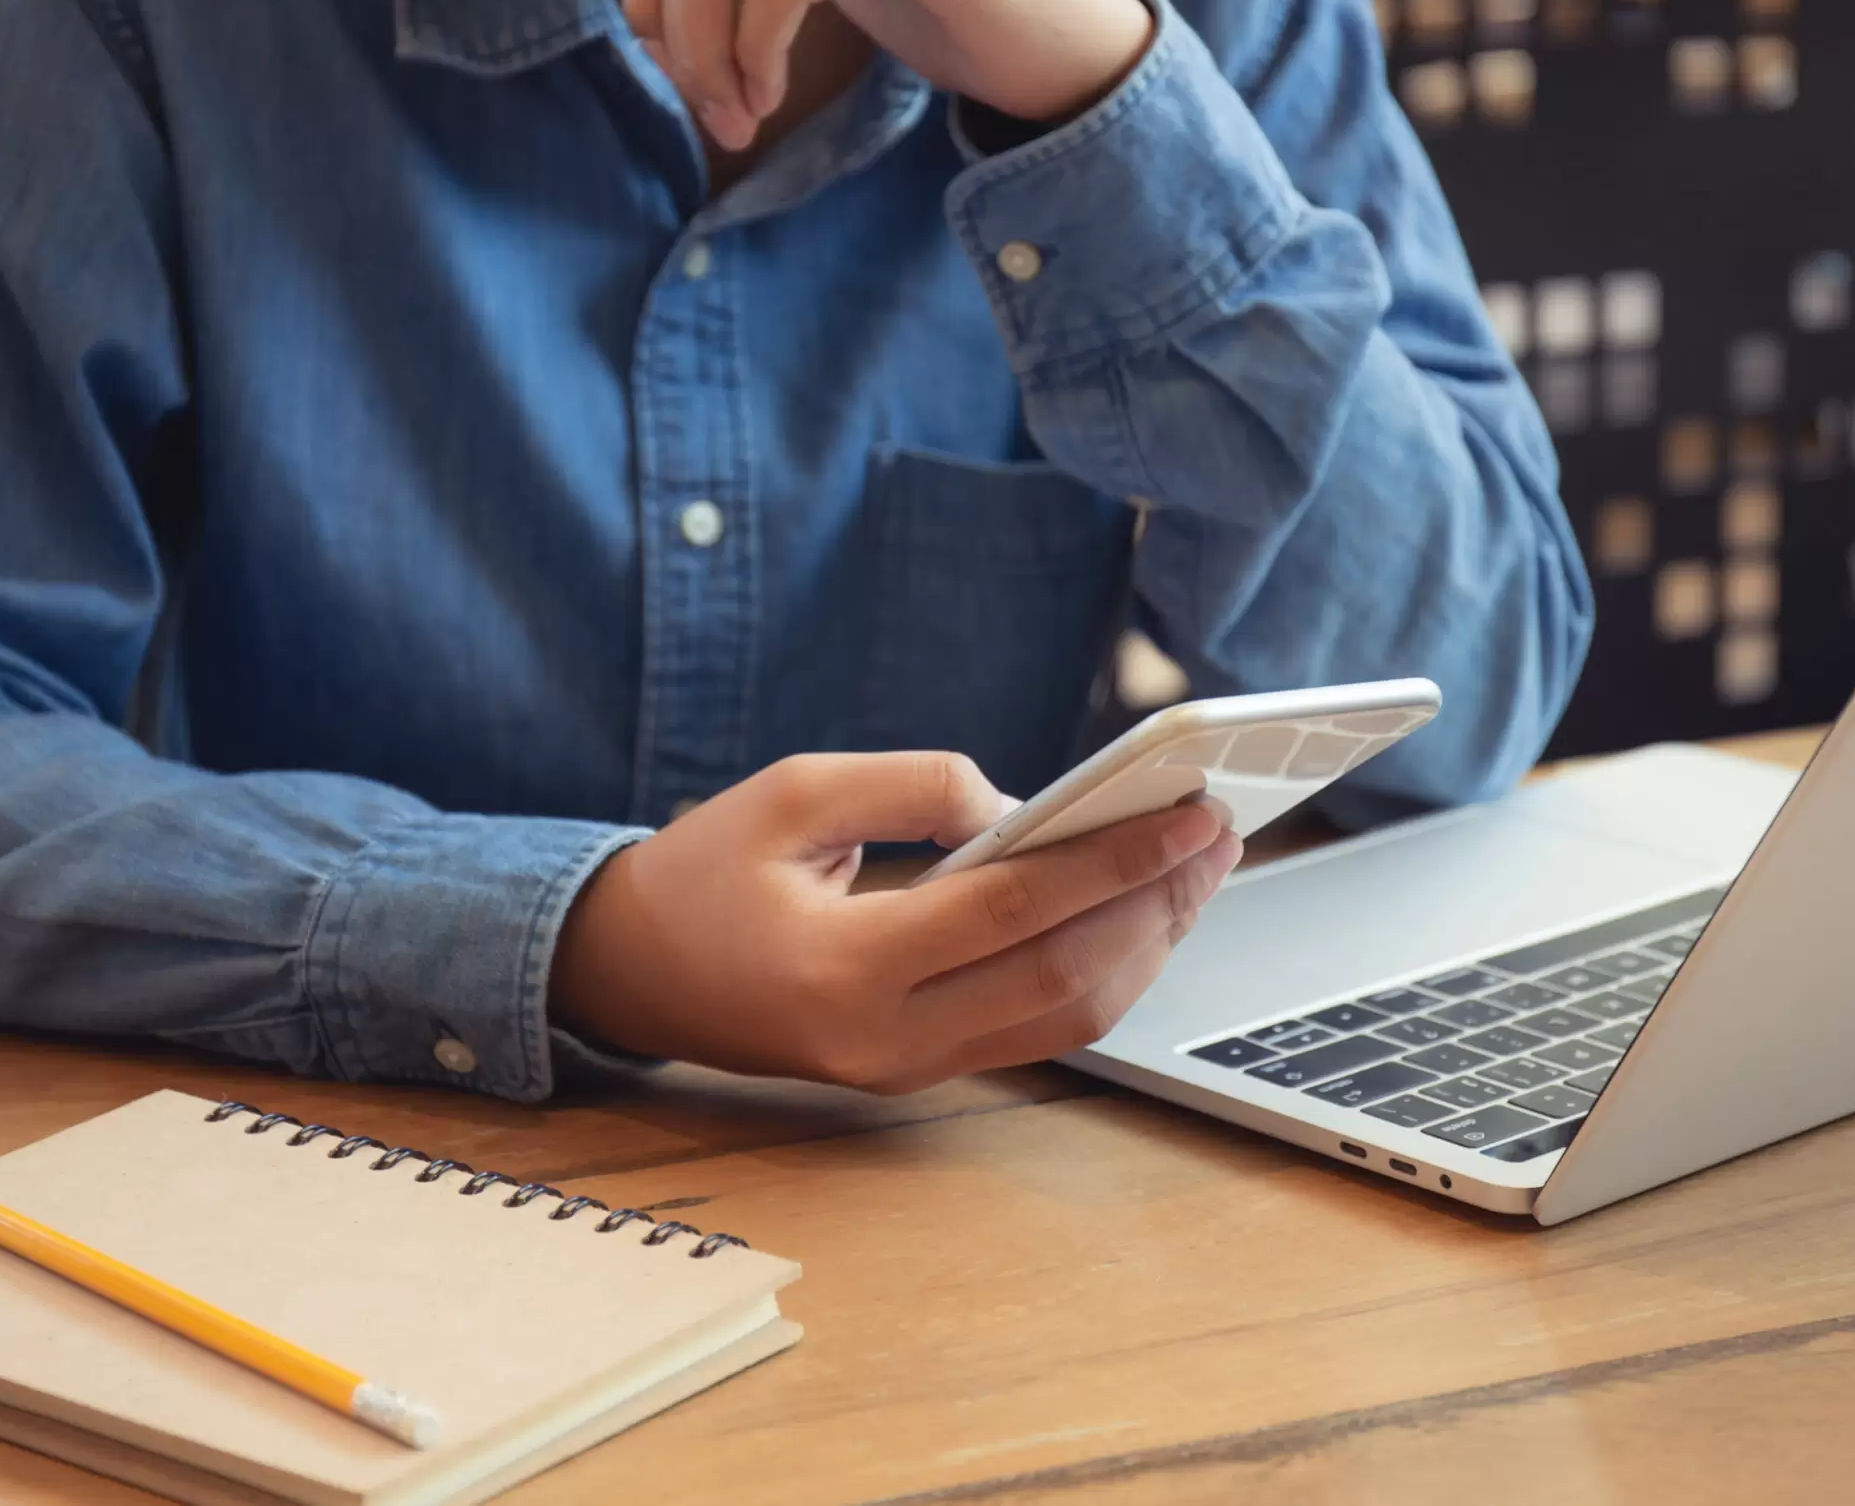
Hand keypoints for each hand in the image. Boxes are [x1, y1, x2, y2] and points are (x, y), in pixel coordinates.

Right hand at [549, 752, 1241, 1092]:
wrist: (635, 972)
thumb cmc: (705, 871)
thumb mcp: (793, 791)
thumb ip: (914, 784)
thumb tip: (1025, 807)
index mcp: (842, 968)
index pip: (1014, 914)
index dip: (1116, 861)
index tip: (1190, 813)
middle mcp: (883, 1039)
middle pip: (1062, 975)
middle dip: (1157, 902)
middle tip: (1219, 834)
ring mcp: (906, 1069)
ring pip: (1066, 1017)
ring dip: (1148, 944)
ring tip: (1197, 869)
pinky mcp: (920, 1071)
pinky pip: (1039, 1031)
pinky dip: (1104, 971)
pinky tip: (1140, 914)